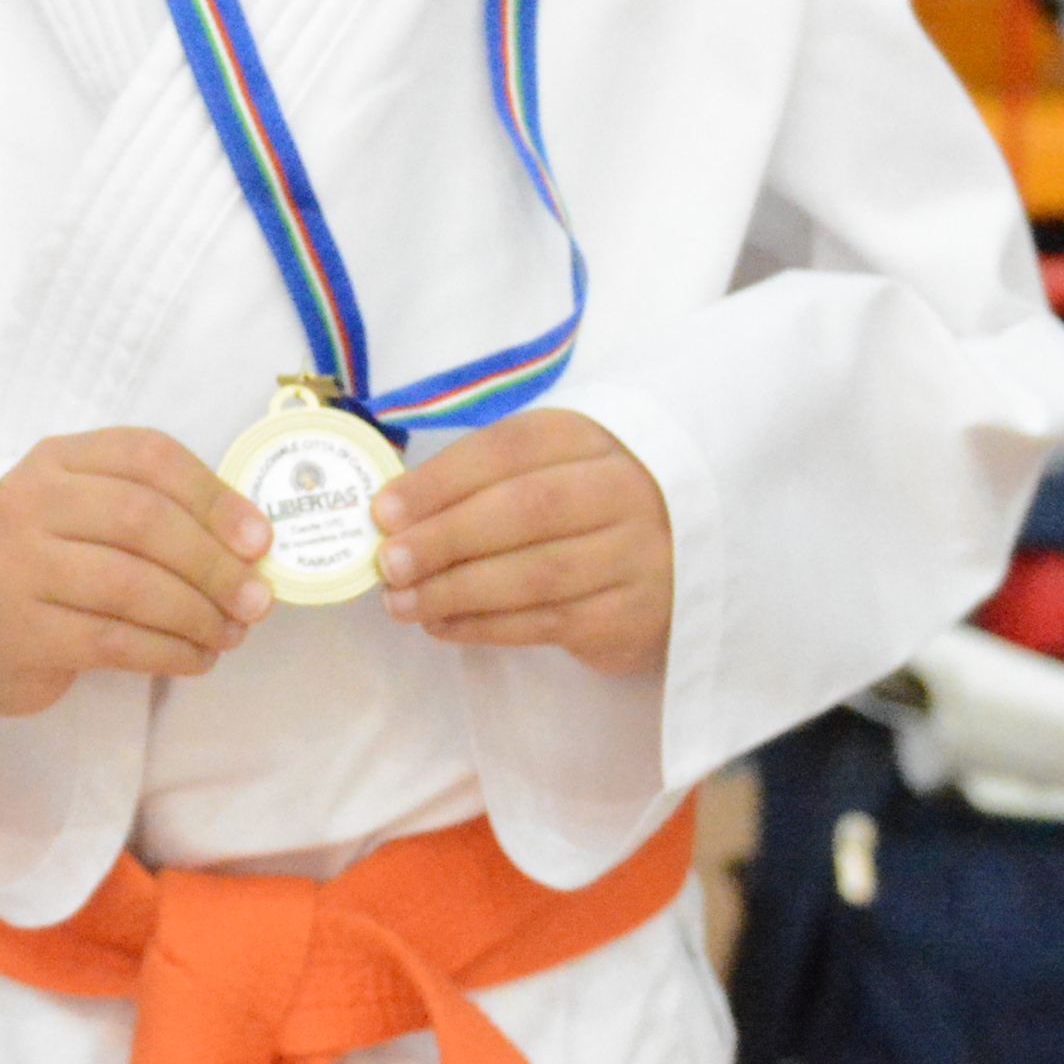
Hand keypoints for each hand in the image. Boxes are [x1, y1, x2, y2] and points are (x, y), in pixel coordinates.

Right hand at [0, 427, 271, 717]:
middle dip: (214, 563)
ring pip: (132, 585)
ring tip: (231, 635)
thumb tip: (251, 549)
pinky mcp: (22, 631)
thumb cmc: (44, 562)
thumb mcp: (83, 514)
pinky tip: (196, 658)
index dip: (213, 495)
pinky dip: (169, 652)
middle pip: (143, 519)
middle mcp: (30, 502)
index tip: (259, 539)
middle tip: (257, 601)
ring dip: (198, 615)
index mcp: (56, 460)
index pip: (147, 455)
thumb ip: (152, 514)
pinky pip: (114, 641)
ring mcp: (18, 566)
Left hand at [373, 408, 674, 675]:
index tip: (383, 510)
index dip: (440, 481)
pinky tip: (442, 624)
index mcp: (589, 437)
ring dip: (455, 592)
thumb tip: (391, 513)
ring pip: (535, 574)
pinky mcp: (633, 615)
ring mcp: (637, 554)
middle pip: (524, 510)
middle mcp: (623, 489)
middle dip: (444, 538)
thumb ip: (478, 480)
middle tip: (387, 563)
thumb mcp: (545, 466)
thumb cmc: (582, 502)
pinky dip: (485, 627)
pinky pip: (549, 623)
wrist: (680, 554)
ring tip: (400, 603)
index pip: (508, 450)